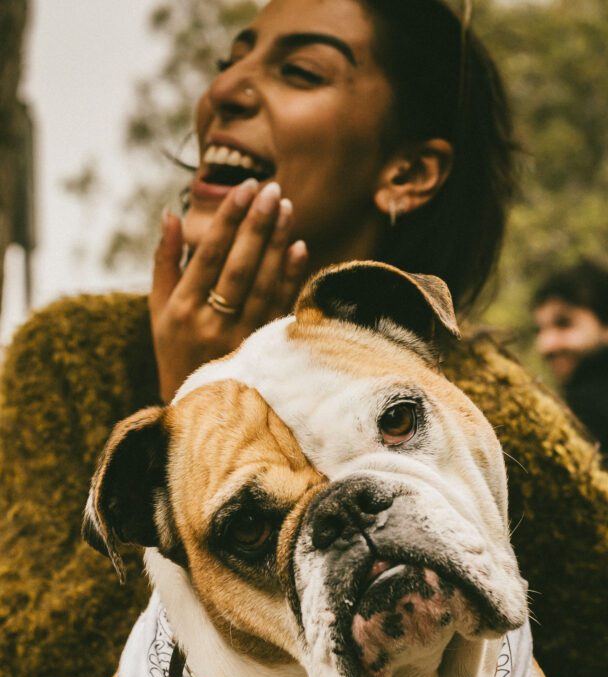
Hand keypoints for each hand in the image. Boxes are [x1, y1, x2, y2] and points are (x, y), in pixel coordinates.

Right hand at [149, 179, 308, 402]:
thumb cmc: (176, 350)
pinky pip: (280, 307)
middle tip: (272, 191)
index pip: (208, 256)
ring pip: (262, 285)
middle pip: (238, 267)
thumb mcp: (159, 310)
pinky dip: (291, 277)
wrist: (200, 407)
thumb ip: (164, 262)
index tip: (244, 189)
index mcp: (182, 310)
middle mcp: (210, 325)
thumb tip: (171, 214)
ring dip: (277, 245)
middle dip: (256, 226)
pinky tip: (299, 248)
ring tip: (286, 209)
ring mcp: (240, 340)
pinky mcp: (264, 351)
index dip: (227, 220)